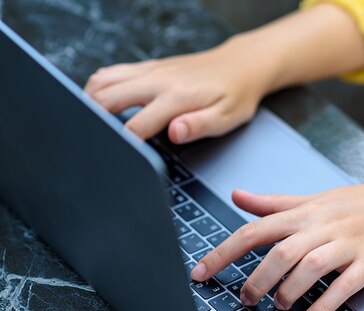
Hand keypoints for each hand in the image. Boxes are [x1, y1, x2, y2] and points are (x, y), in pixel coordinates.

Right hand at [84, 36, 275, 142]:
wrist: (241, 66)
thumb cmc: (235, 95)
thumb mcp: (226, 118)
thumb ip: (199, 126)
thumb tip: (174, 133)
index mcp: (176, 97)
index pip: (135, 125)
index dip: (122, 146)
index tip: (116, 161)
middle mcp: (158, 80)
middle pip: (106, 99)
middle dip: (94, 123)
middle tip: (95, 146)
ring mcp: (151, 71)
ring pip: (102, 82)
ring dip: (90, 103)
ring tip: (91, 127)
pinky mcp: (149, 66)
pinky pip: (111, 72)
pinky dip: (98, 88)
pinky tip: (100, 104)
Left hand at [190, 178, 363, 310]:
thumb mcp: (321, 197)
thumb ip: (278, 202)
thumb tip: (238, 197)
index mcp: (309, 209)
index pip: (257, 227)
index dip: (224, 251)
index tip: (200, 272)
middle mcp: (327, 224)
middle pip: (281, 250)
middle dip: (256, 278)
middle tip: (245, 299)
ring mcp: (352, 242)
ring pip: (310, 266)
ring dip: (287, 291)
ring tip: (277, 307)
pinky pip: (345, 286)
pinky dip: (323, 307)